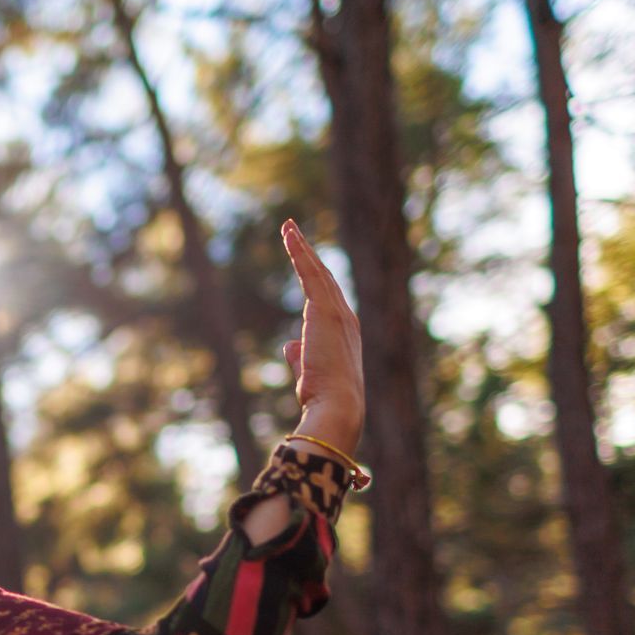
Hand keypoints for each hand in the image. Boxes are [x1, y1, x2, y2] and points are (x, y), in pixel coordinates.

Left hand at [280, 220, 364, 454]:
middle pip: (323, 277)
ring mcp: (337, 312)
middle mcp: (346, 317)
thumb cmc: (324, 399)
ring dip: (302, 247)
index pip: (327, 298)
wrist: (338, 407)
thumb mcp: (308, 374)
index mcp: (344, 333)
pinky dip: (299, 252)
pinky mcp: (325, 310)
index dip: (315, 276)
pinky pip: (309, 273)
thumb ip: (300, 358)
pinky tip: (288, 234)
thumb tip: (288, 346)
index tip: (304, 261)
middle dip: (308, 254)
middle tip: (293, 232)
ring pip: (317, 271)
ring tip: (287, 227)